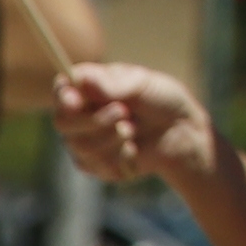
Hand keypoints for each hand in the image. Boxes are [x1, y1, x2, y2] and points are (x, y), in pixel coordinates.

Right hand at [54, 62, 208, 183]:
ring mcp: (85, 140)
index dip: (63, 96)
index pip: (62, 89)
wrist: (183, 133)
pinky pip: (93, 165)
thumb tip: (84, 80)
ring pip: (79, 146)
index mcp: (90, 87)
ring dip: (110, 139)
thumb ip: (115, 85)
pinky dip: (118, 156)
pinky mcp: (95, 164)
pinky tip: (134, 149)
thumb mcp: (144, 85)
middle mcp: (82, 114)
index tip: (75, 102)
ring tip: (132, 130)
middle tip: (124, 113)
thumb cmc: (163, 100)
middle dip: (94, 120)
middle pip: (63, 122)